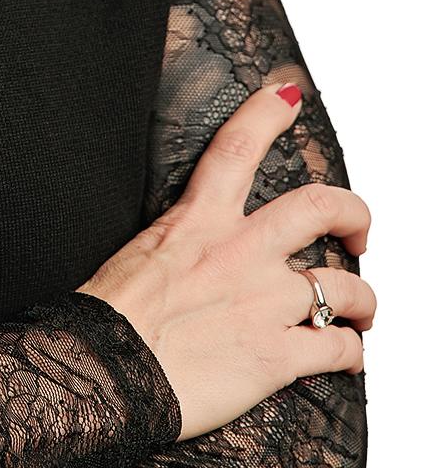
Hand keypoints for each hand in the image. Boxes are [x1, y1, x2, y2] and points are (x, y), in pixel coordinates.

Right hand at [77, 82, 374, 441]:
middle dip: (354, 215)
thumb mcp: (138, 257)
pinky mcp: (277, 356)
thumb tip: (186, 257)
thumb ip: (178, 249)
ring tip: (362, 313)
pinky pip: (339, 348)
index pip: (239, 146)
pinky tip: (348, 357)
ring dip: (363, 301)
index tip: (288, 94)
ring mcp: (265, 303)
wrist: (105, 373)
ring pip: (346, 287)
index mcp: (198, 221)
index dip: (269, 111)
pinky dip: (352, 352)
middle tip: (358, 232)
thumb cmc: (108, 321)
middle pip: (322, 208)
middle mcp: (241, 253)